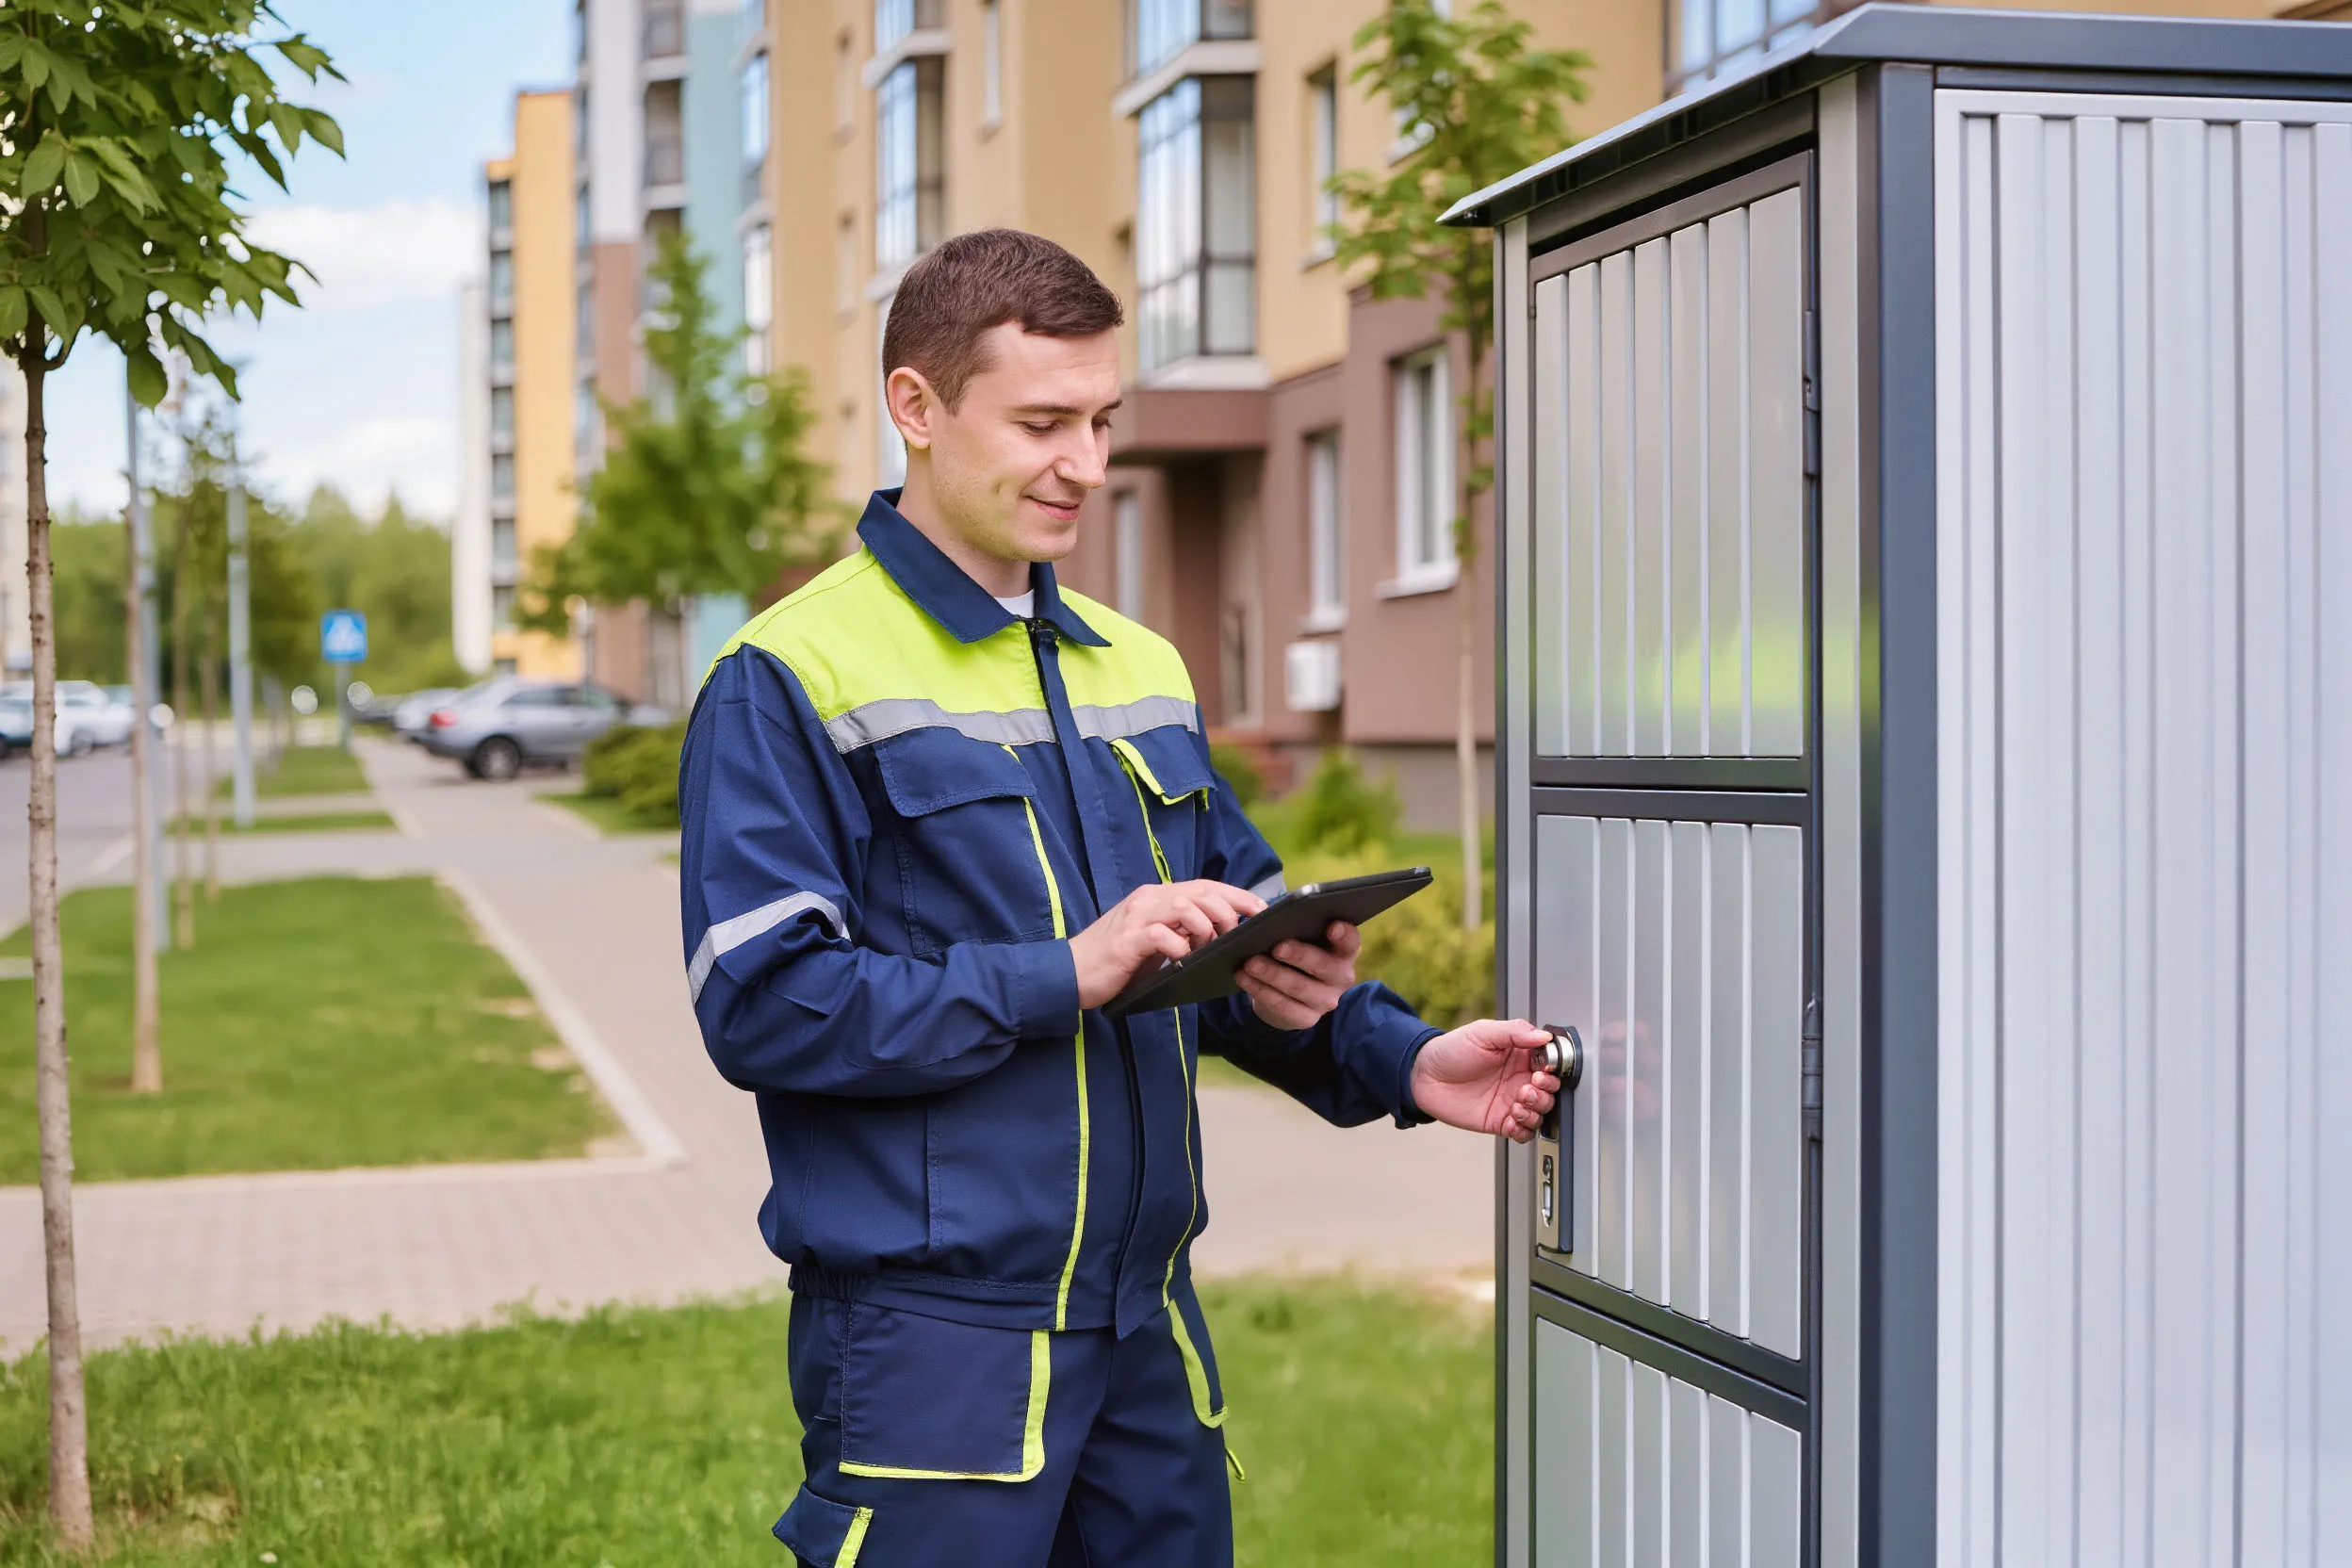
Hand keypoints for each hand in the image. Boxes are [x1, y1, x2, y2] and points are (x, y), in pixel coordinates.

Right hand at [1069, 880, 1264, 1009]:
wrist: (1069, 973)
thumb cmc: (1115, 962)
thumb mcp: (1154, 942)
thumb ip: (1181, 932)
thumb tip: (1218, 934)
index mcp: (1156, 897)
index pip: (1204, 886)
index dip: (1236, 895)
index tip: (1262, 910)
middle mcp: (1147, 899)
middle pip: (1199, 891)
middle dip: (1229, 910)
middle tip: (1240, 932)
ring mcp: (1135, 917)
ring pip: (1183, 905)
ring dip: (1205, 926)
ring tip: (1209, 946)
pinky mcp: (1126, 941)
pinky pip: (1160, 935)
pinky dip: (1178, 945)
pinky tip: (1183, 959)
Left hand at [1236, 920, 1359, 1030]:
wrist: (1287, 993)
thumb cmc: (1295, 954)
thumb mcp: (1301, 940)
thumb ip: (1297, 928)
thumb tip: (1272, 919)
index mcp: (1343, 952)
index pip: (1350, 942)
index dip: (1344, 934)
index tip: (1332, 926)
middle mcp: (1341, 977)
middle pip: (1323, 966)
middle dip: (1300, 955)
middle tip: (1277, 947)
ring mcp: (1326, 1001)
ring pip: (1299, 987)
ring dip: (1273, 974)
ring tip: (1250, 963)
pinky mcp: (1307, 1018)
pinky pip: (1282, 1005)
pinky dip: (1260, 990)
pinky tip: (1243, 978)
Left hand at [1407, 1019, 1560, 1142]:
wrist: (1424, 1076)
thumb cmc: (1451, 1050)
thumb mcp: (1483, 1033)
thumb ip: (1515, 1032)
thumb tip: (1544, 1036)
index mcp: (1520, 1056)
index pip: (1549, 1063)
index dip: (1552, 1068)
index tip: (1544, 1068)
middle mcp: (1519, 1079)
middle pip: (1550, 1091)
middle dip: (1546, 1091)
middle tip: (1528, 1086)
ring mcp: (1511, 1101)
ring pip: (1541, 1112)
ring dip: (1536, 1109)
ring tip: (1518, 1101)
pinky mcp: (1500, 1121)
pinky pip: (1523, 1132)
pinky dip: (1523, 1129)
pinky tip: (1511, 1118)